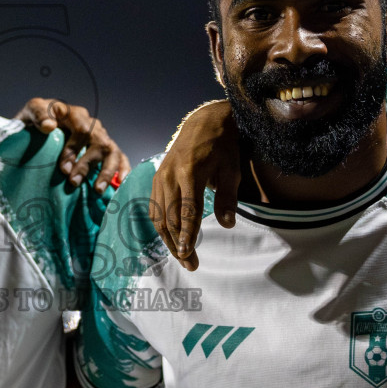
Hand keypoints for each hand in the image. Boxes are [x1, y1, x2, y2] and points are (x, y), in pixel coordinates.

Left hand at [14, 98, 129, 191]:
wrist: (35, 129)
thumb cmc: (32, 123)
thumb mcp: (28, 113)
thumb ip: (37, 115)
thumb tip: (48, 126)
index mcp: (73, 113)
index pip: (81, 129)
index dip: (74, 150)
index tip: (63, 169)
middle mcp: (90, 123)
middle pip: (98, 142)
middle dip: (87, 164)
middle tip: (73, 182)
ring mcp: (99, 136)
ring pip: (111, 151)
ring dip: (105, 171)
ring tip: (97, 190)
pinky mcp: (104, 149)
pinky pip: (120, 157)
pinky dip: (123, 169)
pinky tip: (121, 182)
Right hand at [149, 101, 240, 270]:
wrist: (203, 122)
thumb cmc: (223, 146)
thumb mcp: (232, 169)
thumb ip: (228, 197)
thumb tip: (228, 224)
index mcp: (190, 172)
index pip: (187, 211)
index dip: (187, 235)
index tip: (189, 255)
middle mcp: (170, 176)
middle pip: (171, 218)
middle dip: (180, 245)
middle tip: (192, 265)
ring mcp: (160, 177)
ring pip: (160, 216)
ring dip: (169, 240)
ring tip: (183, 257)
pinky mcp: (157, 178)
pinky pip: (155, 207)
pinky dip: (162, 226)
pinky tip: (171, 239)